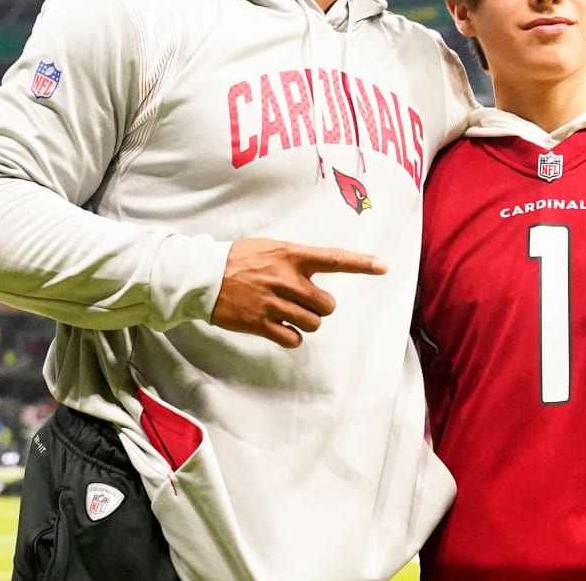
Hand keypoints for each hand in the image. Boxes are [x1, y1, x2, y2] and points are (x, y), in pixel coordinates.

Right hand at [211, 238, 386, 347]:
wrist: (202, 276)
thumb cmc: (238, 259)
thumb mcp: (270, 248)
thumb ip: (296, 258)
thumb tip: (316, 269)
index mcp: (291, 256)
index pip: (334, 259)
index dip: (361, 264)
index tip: (383, 267)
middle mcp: (286, 279)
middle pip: (327, 305)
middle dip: (319, 307)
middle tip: (301, 301)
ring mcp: (274, 303)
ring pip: (313, 323)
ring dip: (306, 321)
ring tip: (286, 311)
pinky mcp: (261, 323)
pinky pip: (293, 338)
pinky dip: (292, 336)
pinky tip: (280, 326)